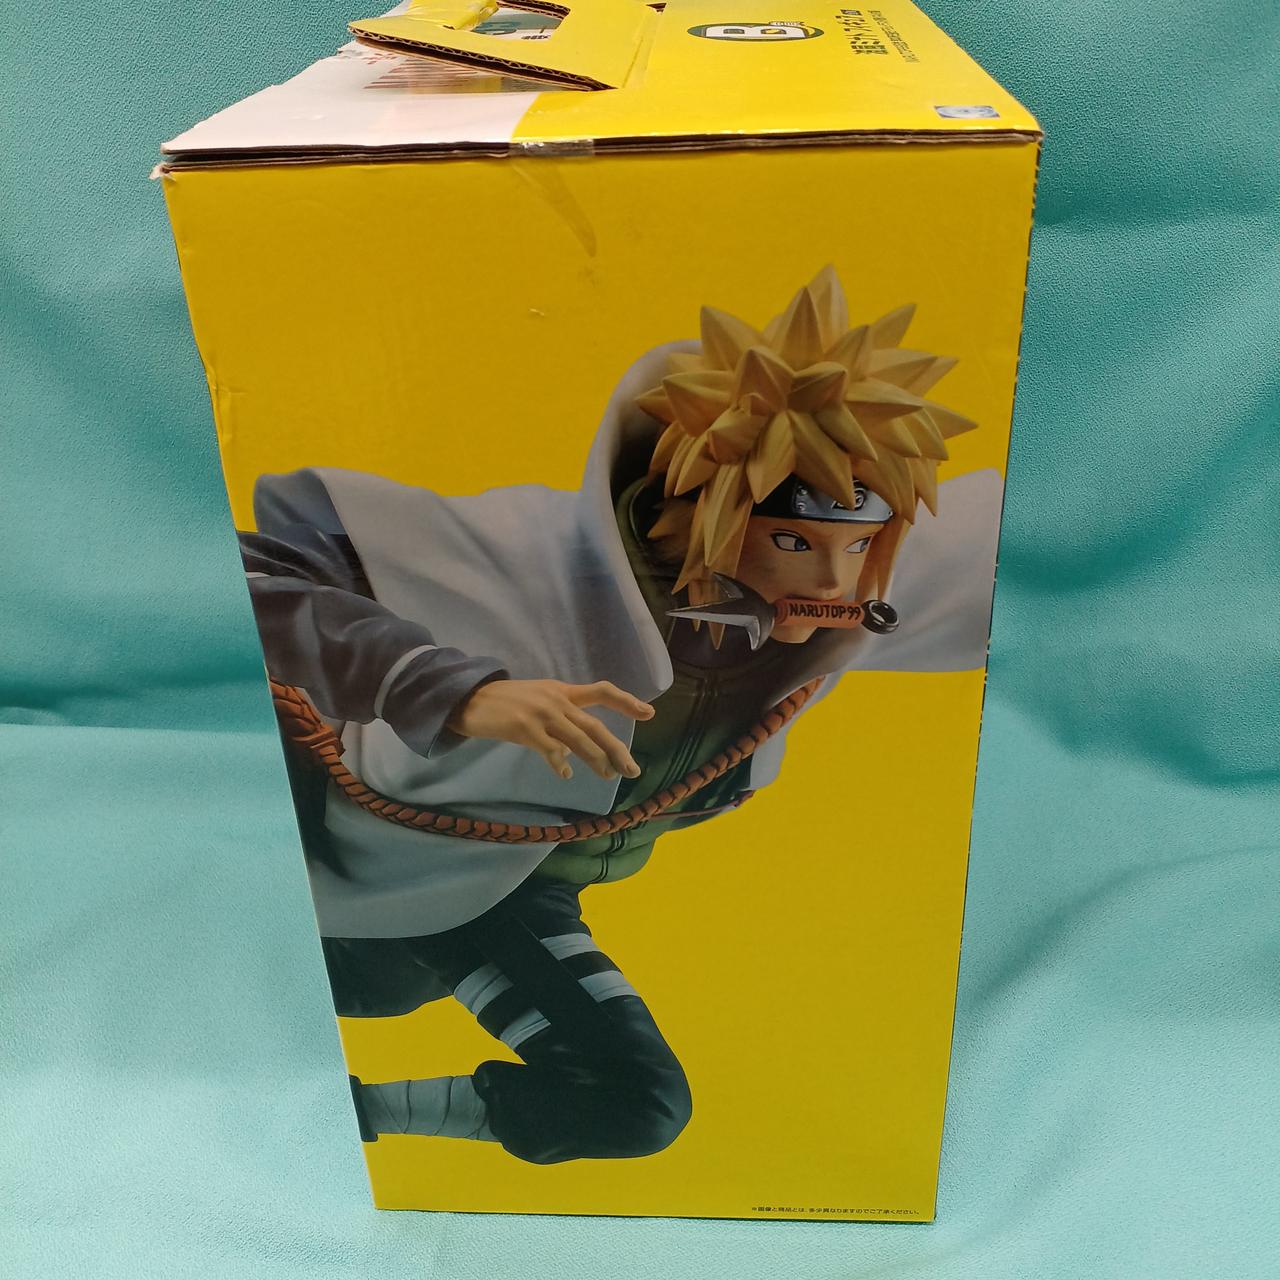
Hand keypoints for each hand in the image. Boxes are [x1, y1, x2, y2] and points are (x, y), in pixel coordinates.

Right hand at [446, 679, 655, 780]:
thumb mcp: (538, 699)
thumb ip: (561, 718)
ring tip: (608, 776)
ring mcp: (542, 714)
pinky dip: (561, 764)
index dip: (626, 701)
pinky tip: (566, 774)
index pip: (601, 691)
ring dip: (596, 760)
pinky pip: (551, 751)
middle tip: (632, 769)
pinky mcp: (525, 729)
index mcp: (562, 690)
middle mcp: (557, 700)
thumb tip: (574, 752)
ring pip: (579, 740)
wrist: (471, 699)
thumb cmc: (506, 702)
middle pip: (595, 726)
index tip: (649, 713)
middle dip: (617, 749)